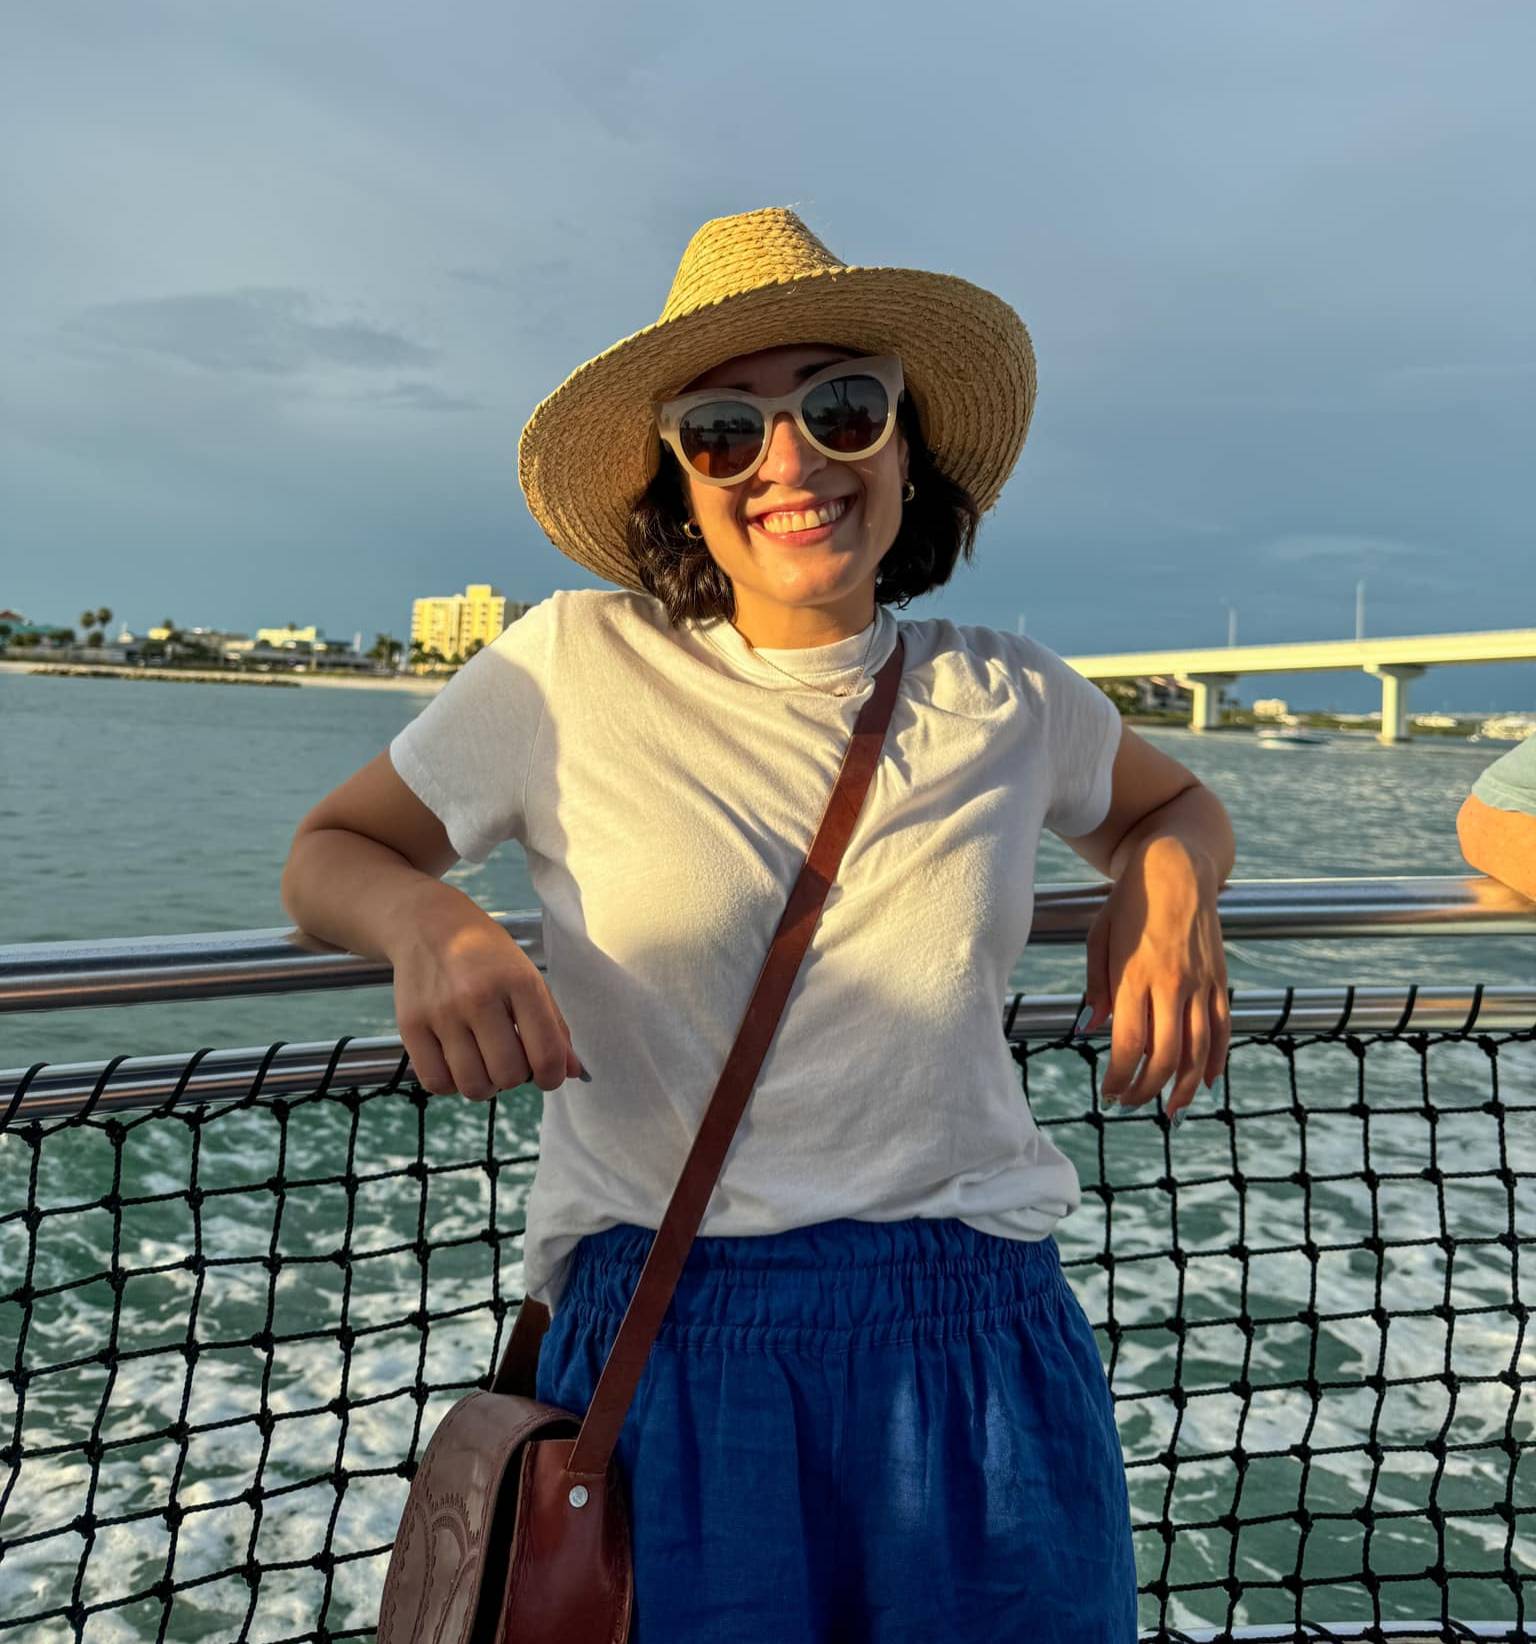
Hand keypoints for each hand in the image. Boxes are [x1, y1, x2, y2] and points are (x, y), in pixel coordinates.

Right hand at [386, 892, 583, 1100]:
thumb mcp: (528, 977)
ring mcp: (442, 1012)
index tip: (547, 1075)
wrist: (429, 925)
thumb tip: (573, 1072)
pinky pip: (436, 1082)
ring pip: (473, 1085)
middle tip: (510, 1060)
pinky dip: (451, 1084)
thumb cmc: (486, 956)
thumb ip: (553, 1025)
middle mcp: (479, 996)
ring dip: (485, 1085)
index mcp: (519, 982)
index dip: (552, 1077)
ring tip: (483, 1064)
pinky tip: (456, 1063)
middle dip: (516, 1078)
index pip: (545, 1053)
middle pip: (509, 1075)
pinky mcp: (410, 1024)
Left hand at [1078, 838, 1230, 1115]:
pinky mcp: (1220, 979)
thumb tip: (1091, 1029)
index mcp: (1135, 975)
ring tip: (1171, 1109)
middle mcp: (1171, 983)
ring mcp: (1201, 983)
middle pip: (1166, 1056)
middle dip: (1146, 1089)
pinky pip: (1223, 1030)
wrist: (1176, 867)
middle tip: (1130, 1104)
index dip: (1119, 1077)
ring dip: (1185, 1087)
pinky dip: (1217, 1061)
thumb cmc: (1129, 902)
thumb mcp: (1099, 938)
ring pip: (1200, 1051)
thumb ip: (1096, 987)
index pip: (1128, 1043)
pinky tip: (1207, 1082)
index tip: (1108, 1093)